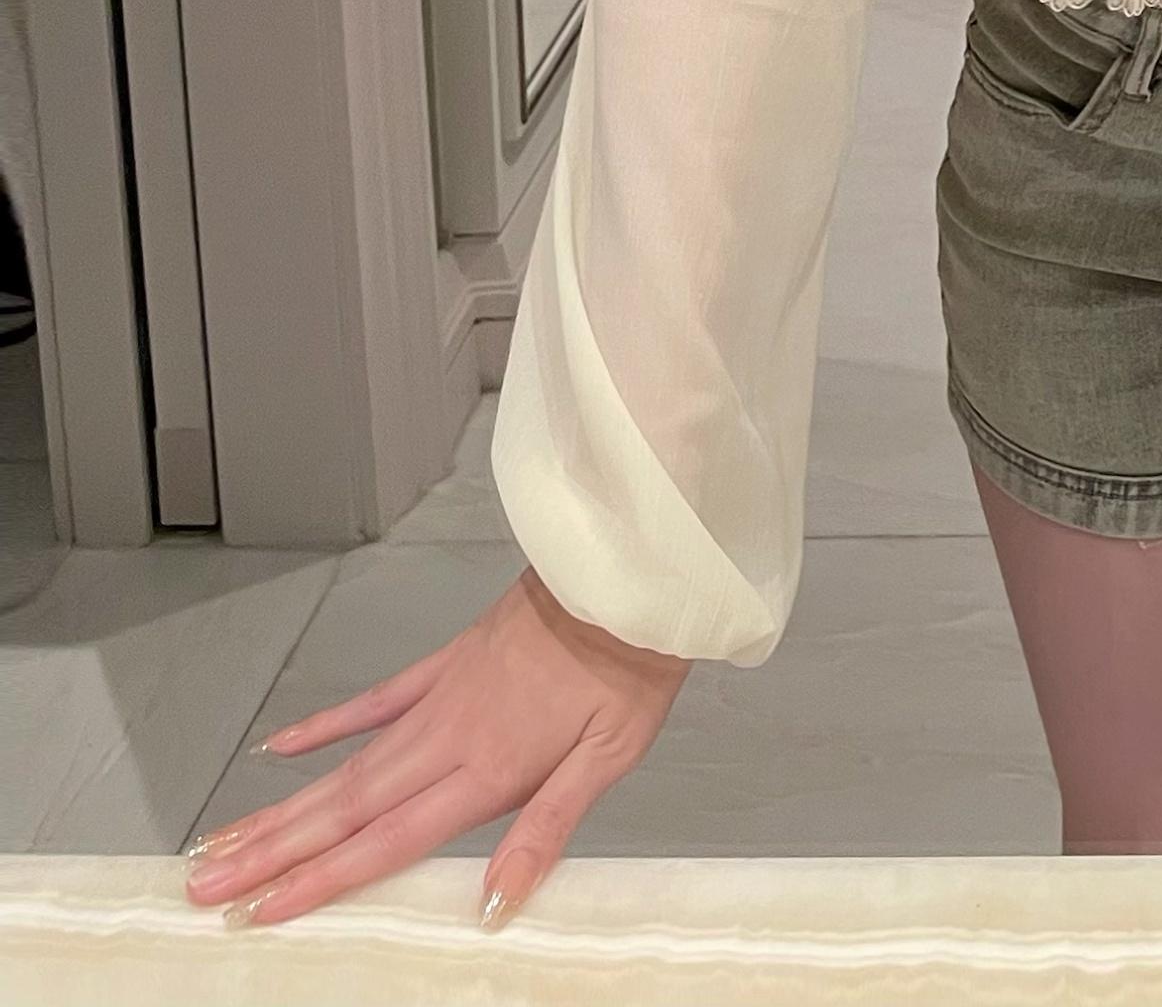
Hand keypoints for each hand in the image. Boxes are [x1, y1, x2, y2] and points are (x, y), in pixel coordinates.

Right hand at [181, 568, 687, 933]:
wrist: (628, 575)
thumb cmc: (628, 668)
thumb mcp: (607, 760)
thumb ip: (544, 833)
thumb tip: (493, 904)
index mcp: (486, 769)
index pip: (387, 841)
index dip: (320, 879)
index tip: (263, 910)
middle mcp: (448, 735)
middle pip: (345, 807)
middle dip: (271, 853)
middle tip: (207, 885)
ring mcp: (441, 696)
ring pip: (348, 764)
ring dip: (285, 806)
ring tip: (226, 838)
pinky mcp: (447, 661)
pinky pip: (375, 700)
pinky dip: (326, 726)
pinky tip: (282, 748)